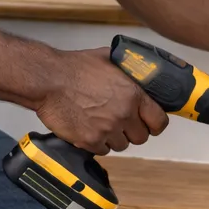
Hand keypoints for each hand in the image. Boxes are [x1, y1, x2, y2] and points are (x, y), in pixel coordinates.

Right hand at [37, 48, 169, 154]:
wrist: (49, 80)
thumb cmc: (75, 67)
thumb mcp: (109, 59)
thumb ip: (128, 70)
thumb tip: (140, 72)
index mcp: (133, 94)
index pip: (159, 121)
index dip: (155, 123)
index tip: (150, 123)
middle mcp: (123, 114)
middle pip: (141, 137)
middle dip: (132, 130)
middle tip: (122, 121)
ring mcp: (106, 130)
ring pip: (121, 145)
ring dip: (114, 137)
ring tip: (101, 122)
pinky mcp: (89, 141)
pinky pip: (102, 150)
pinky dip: (97, 142)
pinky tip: (89, 127)